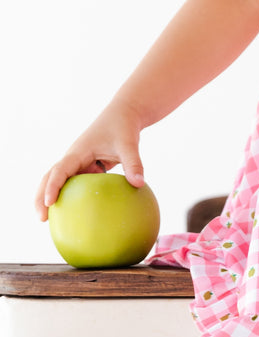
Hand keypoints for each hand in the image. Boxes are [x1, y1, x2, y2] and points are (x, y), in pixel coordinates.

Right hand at [35, 101, 145, 221]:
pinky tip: (80, 214)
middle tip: (41, 219)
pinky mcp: (88, 167)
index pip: (60, 170)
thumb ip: (134, 163)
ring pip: (61, 182)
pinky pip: (78, 184)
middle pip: (50, 178)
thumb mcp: (129, 144)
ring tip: (52, 221)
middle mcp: (74, 158)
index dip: (53, 186)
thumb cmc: (124, 127)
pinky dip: (74, 196)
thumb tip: (139, 184)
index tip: (49, 203)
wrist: (125, 115)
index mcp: (78, 152)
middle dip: (41, 197)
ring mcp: (79, 163)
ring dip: (54, 198)